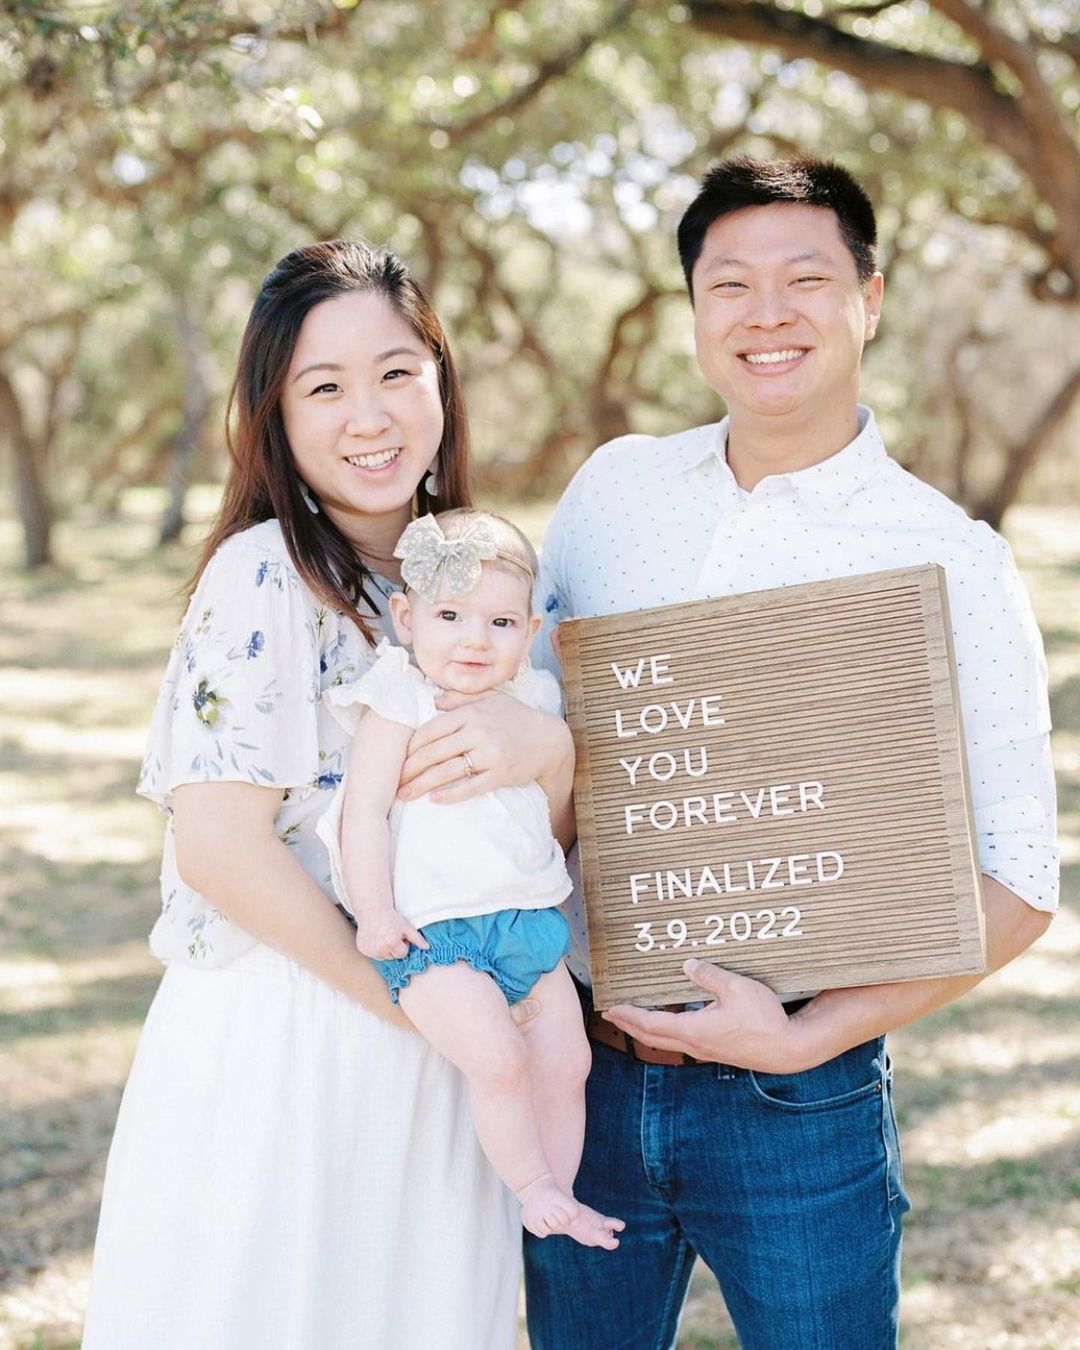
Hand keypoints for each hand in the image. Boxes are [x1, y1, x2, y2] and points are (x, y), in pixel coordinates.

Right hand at [355, 908, 429, 960]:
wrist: (373, 911)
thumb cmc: (391, 918)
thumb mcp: (406, 927)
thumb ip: (417, 938)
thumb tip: (427, 948)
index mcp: (392, 944)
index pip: (402, 954)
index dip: (403, 945)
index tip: (399, 936)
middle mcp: (380, 949)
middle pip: (392, 957)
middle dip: (394, 948)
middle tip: (391, 935)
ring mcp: (370, 950)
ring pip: (383, 957)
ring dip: (385, 950)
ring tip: (384, 936)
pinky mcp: (363, 949)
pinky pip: (373, 955)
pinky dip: (375, 949)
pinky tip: (376, 938)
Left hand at [397, 691, 570, 804]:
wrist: (549, 740)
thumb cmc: (517, 718)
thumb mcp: (491, 699)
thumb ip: (461, 698)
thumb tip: (433, 701)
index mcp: (471, 713)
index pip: (431, 730)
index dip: (410, 747)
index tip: (397, 759)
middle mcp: (478, 732)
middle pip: (434, 752)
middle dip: (409, 769)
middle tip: (393, 781)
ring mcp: (489, 754)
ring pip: (447, 771)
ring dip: (422, 785)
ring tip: (404, 795)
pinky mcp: (500, 774)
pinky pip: (470, 787)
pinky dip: (451, 794)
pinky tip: (434, 800)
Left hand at [603, 958, 816, 1073]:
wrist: (787, 1049)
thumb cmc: (765, 1019)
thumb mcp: (738, 988)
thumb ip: (710, 975)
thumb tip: (687, 965)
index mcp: (695, 1030)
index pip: (652, 1023)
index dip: (629, 1015)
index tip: (611, 1008)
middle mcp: (695, 1044)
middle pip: (653, 1037)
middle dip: (630, 1024)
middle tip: (612, 1014)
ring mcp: (705, 1050)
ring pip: (666, 1041)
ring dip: (646, 1029)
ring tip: (634, 1017)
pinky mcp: (715, 1050)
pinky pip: (681, 1041)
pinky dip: (664, 1032)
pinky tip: (668, 1022)